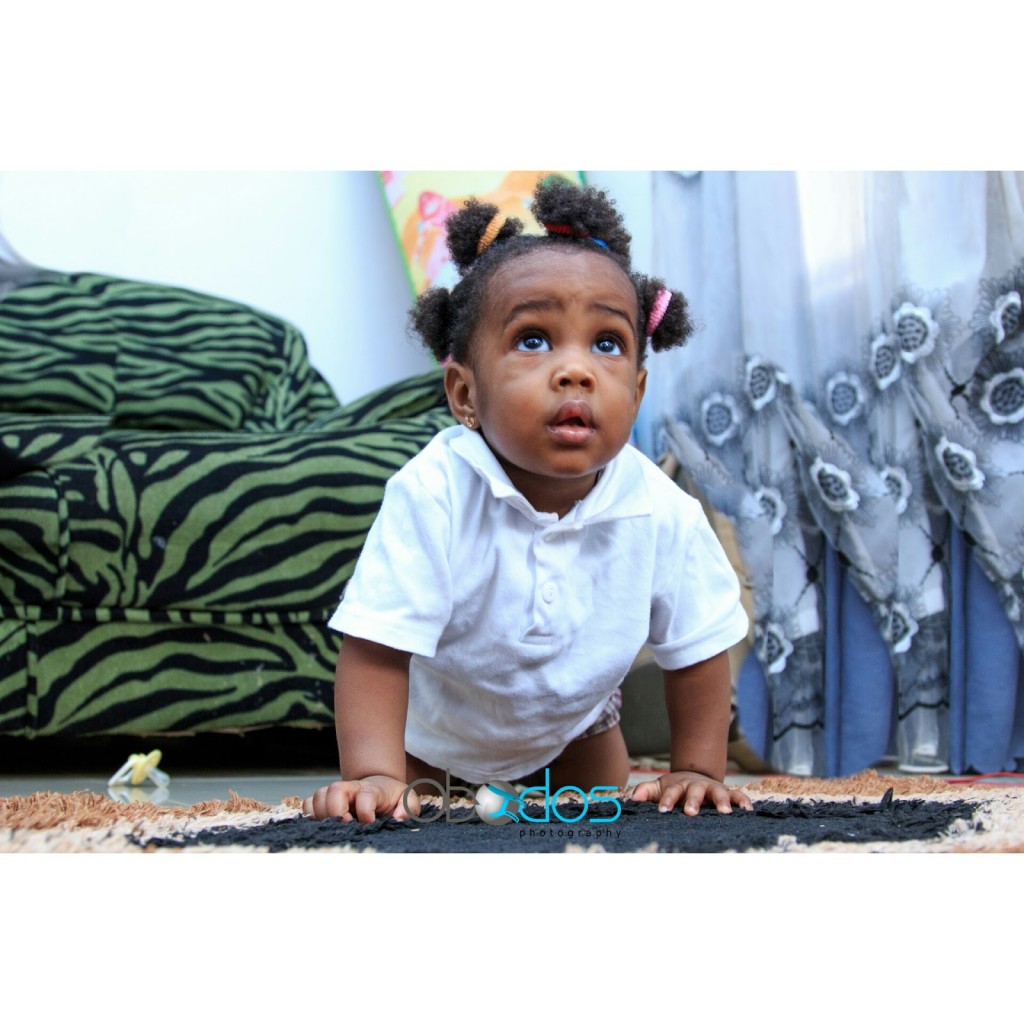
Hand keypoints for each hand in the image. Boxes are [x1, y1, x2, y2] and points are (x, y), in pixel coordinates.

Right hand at [302, 775, 419, 823]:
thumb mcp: (407, 799)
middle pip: (334, 789)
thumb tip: (399, 819)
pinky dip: (310, 815)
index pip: (365, 794)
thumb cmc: (392, 797)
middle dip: (336, 810)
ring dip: (323, 814)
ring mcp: (335, 794)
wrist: (379, 787)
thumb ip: (408, 807)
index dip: (365, 810)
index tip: (369, 823)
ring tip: (335, 827)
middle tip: (346, 825)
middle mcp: (351, 789)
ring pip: (318, 796)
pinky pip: (307, 804)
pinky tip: (324, 825)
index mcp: (372, 789)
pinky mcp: (324, 802)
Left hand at [631, 771, 752, 815]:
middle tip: (690, 812)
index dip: (666, 801)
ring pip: (718, 793)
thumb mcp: (659, 787)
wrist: (694, 775)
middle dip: (693, 801)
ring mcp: (713, 789)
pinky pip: (738, 795)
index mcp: (679, 785)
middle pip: (694, 791)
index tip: (662, 811)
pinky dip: (743, 801)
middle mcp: (697, 786)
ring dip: (721, 801)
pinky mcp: (728, 793)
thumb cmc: (675, 788)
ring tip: (725, 812)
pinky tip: (748, 810)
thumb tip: (632, 798)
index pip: (671, 792)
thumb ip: (646, 791)